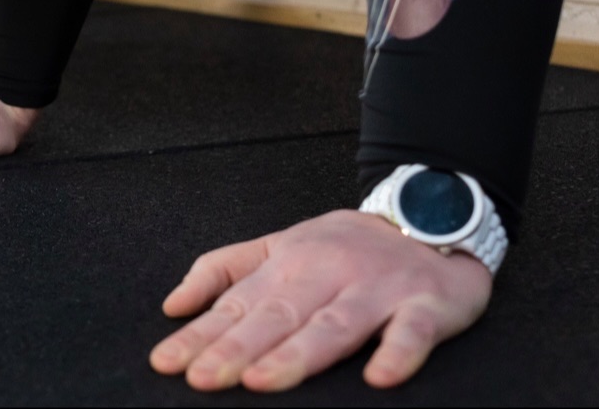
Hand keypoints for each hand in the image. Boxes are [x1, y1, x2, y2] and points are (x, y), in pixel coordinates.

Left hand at [149, 210, 492, 392]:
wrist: (431, 218)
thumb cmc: (347, 245)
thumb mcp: (278, 246)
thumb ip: (222, 271)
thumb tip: (172, 305)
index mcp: (287, 262)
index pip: (236, 304)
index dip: (200, 335)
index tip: (167, 363)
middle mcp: (328, 272)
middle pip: (277, 316)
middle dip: (236, 349)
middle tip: (202, 378)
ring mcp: (378, 288)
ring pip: (334, 325)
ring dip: (298, 354)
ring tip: (261, 380)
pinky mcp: (426, 305)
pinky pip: (413, 332)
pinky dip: (398, 353)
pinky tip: (378, 378)